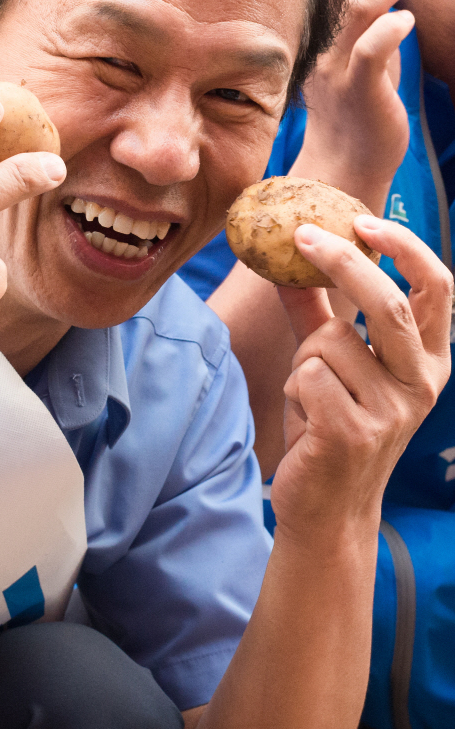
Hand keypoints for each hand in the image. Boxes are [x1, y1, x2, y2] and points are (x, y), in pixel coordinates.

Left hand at [271, 218, 451, 540]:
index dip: (407, 248)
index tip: (364, 220)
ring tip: (311, 397)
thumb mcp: (333, 364)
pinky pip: (308, 375)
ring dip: (304, 358)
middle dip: (344, 261)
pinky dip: (295, 388)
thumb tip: (290, 259)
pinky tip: (306, 421)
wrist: (327, 508)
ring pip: (331, 340)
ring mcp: (392, 411)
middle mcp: (422, 384)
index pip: (439, 289)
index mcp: (428, 360)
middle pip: (391, 303)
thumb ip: (317, 314)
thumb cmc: (331, 426)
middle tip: (302, 235)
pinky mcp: (354, 432)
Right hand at [291, 0, 434, 212]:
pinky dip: (390, 28)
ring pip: (358, 5)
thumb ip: (369, 14)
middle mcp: (324, 40)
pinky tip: (409, 19)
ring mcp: (337, 65)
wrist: (343, 165)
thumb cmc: (357, 107)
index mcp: (321, 26)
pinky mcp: (358, 91)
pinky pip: (369, 52)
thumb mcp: (359, 51)